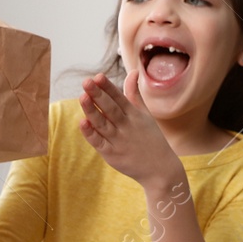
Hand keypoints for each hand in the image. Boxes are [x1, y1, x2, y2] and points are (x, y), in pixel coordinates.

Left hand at [77, 71, 182, 189]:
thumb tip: (133, 72)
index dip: (108, 87)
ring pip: (103, 124)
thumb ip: (135, 94)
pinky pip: (99, 143)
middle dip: (98, 95)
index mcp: (135, 115)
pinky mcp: (112, 155)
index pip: (119, 98)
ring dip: (92, 111)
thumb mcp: (145, 115)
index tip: (98, 76)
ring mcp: (119, 141)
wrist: (160, 169)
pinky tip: (83, 123)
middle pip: (111, 109)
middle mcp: (127, 127)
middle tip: (86, 82)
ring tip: (82, 97)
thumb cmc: (151, 138)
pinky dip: (91, 134)